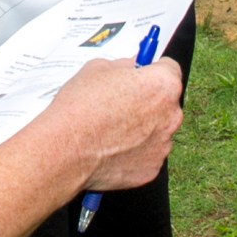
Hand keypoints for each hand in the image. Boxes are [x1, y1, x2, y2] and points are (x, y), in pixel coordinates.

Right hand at [42, 54, 184, 189]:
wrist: (65, 149)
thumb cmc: (80, 108)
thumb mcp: (99, 67)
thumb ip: (124, 66)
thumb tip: (132, 68)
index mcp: (164, 85)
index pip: (169, 68)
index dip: (152, 70)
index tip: (143, 74)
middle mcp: (171, 115)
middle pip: (165, 102)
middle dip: (148, 101)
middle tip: (121, 103)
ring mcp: (163, 145)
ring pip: (157, 130)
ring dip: (142, 128)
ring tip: (112, 129)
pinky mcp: (152, 169)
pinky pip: (147, 155)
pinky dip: (134, 152)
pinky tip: (112, 148)